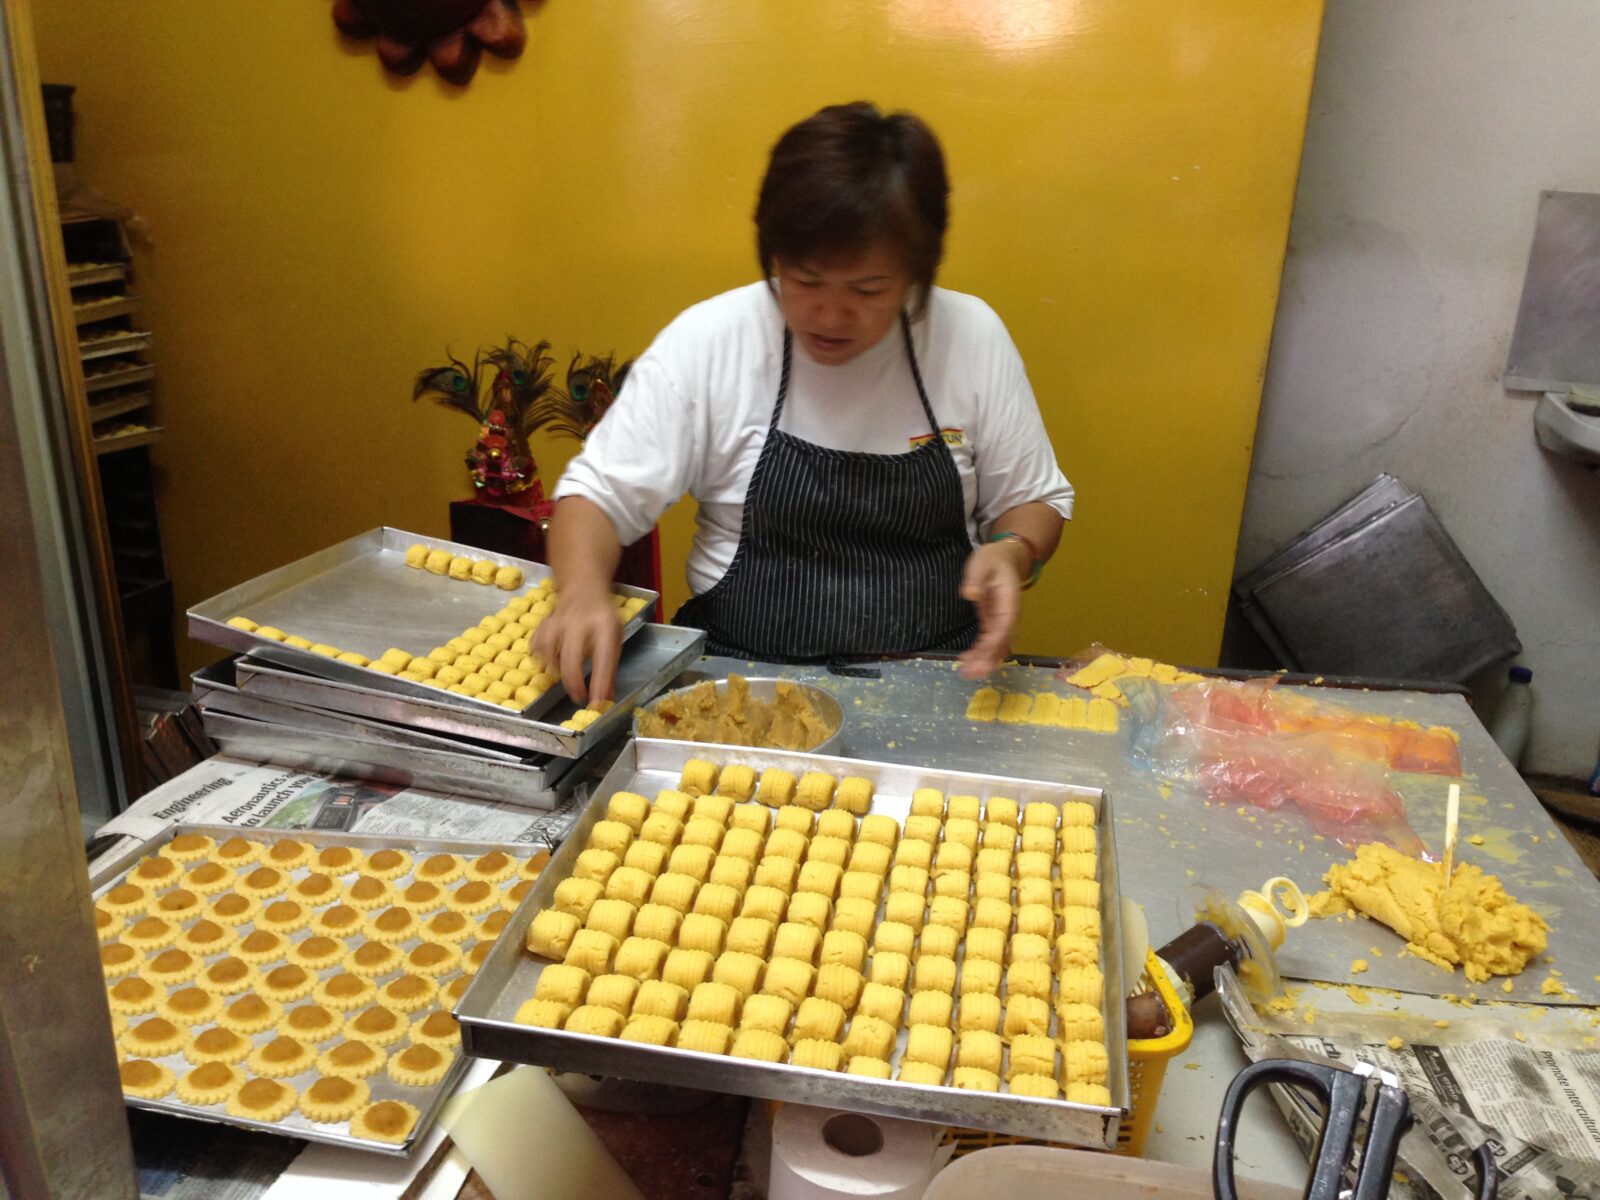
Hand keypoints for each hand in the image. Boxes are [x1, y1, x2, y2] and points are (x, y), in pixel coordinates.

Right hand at [532, 584, 620, 705]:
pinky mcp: (544, 623)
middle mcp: (580, 622)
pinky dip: (540, 657)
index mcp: (604, 626)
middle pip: (571, 658)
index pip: (603, 659)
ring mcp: (558, 620)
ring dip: (554, 669)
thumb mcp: (614, 639)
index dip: (600, 684)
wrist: (583, 587)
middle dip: (574, 684)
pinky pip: (536, 644)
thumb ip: (609, 669)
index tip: (598, 704)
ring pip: (548, 650)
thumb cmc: (602, 618)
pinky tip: (549, 662)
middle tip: (579, 698)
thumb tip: (604, 700)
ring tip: (564, 676)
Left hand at [957, 540, 1028, 679]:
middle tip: (972, 673)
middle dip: (988, 659)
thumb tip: (969, 594)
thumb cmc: (993, 559)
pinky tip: (967, 663)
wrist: (1004, 558)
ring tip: (967, 673)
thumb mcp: (982, 562)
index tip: (982, 655)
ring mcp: (1001, 620)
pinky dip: (980, 654)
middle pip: (1002, 642)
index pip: (1005, 625)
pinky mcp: (992, 623)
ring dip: (983, 661)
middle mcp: (1009, 615)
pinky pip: (989, 642)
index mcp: (1010, 601)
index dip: (995, 642)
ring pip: (996, 646)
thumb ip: (976, 578)